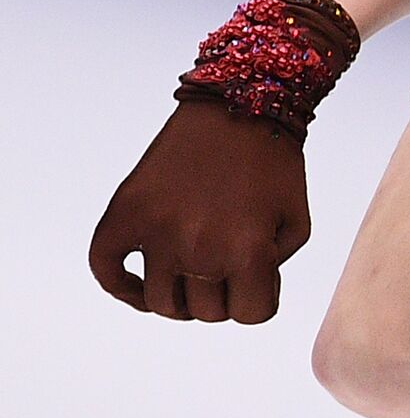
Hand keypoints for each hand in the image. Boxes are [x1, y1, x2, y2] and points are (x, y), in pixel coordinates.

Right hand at [90, 0, 358, 320]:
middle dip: (223, 294)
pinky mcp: (126, 210)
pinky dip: (121, 284)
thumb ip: (272, 270)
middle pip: (205, 312)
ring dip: (180, 295)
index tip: (261, 275)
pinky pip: (106, 266)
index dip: (261, 298)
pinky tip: (142, 282)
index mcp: (249, 251)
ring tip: (195, 271)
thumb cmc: (276, 164)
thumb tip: (234, 300)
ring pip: (161, 302)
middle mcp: (200, 248)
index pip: (252, 315)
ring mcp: (158, 231)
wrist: (240, 103)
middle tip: (229, 264)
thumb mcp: (295, 222)